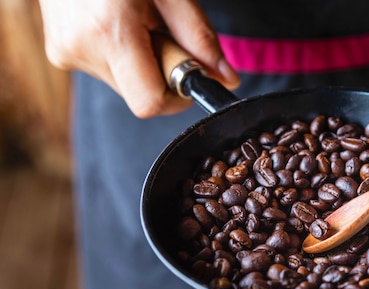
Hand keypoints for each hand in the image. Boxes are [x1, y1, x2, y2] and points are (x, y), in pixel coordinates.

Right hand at [38, 0, 239, 117]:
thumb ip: (199, 38)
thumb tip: (226, 80)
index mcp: (111, 31)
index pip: (150, 103)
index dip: (175, 98)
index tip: (186, 73)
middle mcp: (82, 48)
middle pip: (139, 96)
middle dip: (159, 73)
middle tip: (158, 32)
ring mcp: (66, 52)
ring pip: (124, 85)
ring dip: (140, 62)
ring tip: (133, 21)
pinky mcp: (59, 52)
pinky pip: (106, 71)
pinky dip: (121, 55)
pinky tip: (117, 23)